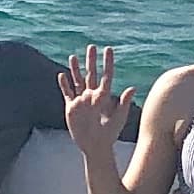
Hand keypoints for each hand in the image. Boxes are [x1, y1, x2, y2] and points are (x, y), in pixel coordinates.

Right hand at [58, 43, 131, 157]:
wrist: (95, 146)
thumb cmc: (109, 134)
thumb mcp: (118, 118)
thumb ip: (124, 103)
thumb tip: (132, 88)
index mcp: (104, 96)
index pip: (106, 76)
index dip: (107, 62)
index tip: (108, 49)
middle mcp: (92, 96)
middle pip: (91, 74)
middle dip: (91, 60)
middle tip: (91, 47)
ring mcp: (81, 101)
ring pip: (77, 81)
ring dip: (75, 69)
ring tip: (73, 56)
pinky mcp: (71, 108)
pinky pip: (67, 93)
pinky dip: (64, 85)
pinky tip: (61, 75)